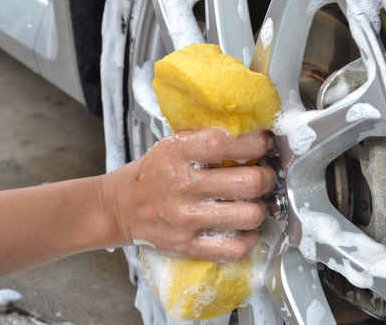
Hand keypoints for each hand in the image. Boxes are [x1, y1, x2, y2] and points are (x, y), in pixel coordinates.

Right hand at [101, 128, 275, 261]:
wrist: (119, 207)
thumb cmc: (151, 174)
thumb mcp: (171, 145)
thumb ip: (205, 138)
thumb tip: (247, 136)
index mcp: (178, 154)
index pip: (224, 145)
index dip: (254, 143)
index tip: (264, 144)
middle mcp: (183, 186)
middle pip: (248, 183)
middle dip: (267, 178)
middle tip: (264, 176)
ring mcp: (186, 218)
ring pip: (248, 216)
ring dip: (260, 209)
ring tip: (254, 203)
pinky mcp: (187, 245)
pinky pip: (233, 249)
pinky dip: (248, 241)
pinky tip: (245, 230)